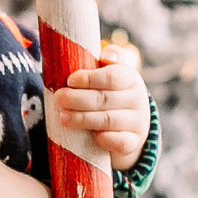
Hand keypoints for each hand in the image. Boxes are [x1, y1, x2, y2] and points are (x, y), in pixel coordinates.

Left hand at [54, 46, 150, 166]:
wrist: (130, 125)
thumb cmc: (111, 94)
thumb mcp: (111, 74)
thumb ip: (107, 61)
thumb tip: (106, 55)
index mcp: (131, 78)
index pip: (111, 77)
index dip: (89, 78)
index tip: (70, 80)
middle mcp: (138, 99)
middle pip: (105, 99)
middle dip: (78, 99)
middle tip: (59, 99)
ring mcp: (138, 122)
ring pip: (108, 120)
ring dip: (83, 119)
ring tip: (63, 117)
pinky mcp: (134, 142)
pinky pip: (118, 142)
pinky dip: (103, 138)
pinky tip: (89, 135)